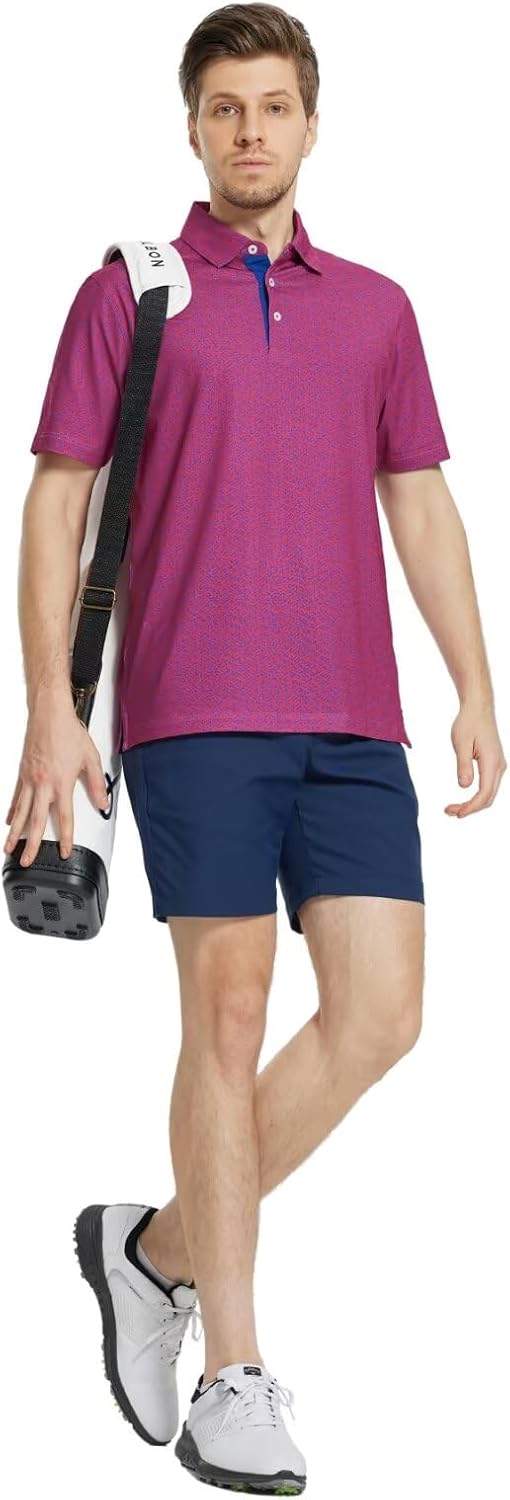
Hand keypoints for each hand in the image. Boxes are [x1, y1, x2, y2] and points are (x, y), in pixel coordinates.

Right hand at [3, 694, 109, 864]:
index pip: (64, 817)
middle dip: (30, 844)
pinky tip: (9, 822)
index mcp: (61, 783)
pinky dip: (12, 812)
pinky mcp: (22, 773)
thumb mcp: (90, 758)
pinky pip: (15, 798)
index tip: (62, 851)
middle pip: (35, 821)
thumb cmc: (67, 732)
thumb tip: (103, 802)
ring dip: (14, 833)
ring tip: (9, 848)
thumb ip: (96, 784)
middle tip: (26, 860)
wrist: (49, 714)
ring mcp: (30, 780)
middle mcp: (43, 785)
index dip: (64, 837)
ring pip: (20, 812)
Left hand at [445, 702, 506, 816]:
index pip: (485, 793)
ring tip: (453, 808)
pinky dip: (476, 796)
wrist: (478, 709)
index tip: (456, 813)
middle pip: (489, 797)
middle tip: (449, 812)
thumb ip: (463, 765)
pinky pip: (488, 786)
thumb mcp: (461, 743)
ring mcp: (498, 766)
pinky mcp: (494, 764)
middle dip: (470, 808)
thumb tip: (464, 786)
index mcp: (492, 762)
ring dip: (473, 804)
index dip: (471, 807)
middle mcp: (499, 766)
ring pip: (489, 793)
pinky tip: (464, 798)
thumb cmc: (468, 723)